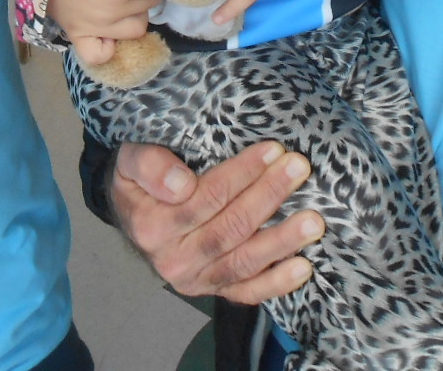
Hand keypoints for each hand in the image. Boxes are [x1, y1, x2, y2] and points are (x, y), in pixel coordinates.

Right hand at [112, 141, 322, 302]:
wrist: (133, 216)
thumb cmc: (138, 181)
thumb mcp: (130, 161)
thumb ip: (149, 166)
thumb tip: (181, 184)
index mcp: (153, 227)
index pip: (206, 198)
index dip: (242, 174)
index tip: (272, 150)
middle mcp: (173, 260)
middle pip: (230, 228)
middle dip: (268, 196)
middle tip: (298, 168)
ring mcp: (196, 280)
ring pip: (244, 261)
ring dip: (281, 241)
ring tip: (313, 221)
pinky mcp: (214, 289)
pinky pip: (247, 292)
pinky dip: (276, 283)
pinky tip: (303, 267)